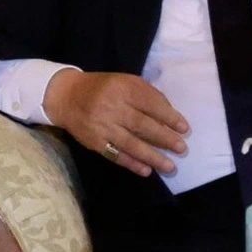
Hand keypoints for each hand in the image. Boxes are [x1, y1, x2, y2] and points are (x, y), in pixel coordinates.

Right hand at [43, 69, 189, 176]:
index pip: (151, 104)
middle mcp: (112, 107)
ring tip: (170, 166)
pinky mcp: (95, 142)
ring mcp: (102, 126)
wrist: (66, 96)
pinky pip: (116, 155)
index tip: (184, 128)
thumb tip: (169, 115)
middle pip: (143, 125)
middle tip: (181, 148)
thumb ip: (146, 94)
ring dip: (152, 157)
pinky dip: (132, 163)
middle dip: (165, 138)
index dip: (170, 117)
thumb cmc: (102, 88)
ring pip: (131, 144)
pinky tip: (146, 170)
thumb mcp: (124, 81)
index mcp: (122, 88)